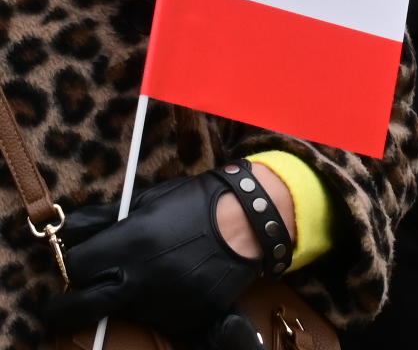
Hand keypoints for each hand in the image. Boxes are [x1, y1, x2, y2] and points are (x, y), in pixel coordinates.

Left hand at [37, 166, 286, 344]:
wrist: (254, 217)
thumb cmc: (197, 201)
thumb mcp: (148, 199)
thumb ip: (104, 218)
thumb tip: (67, 231)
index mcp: (130, 244)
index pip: (75, 268)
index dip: (73, 266)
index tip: (77, 266)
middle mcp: (142, 278)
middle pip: (82, 307)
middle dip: (64, 309)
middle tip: (60, 309)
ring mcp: (166, 302)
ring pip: (125, 313)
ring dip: (125, 301)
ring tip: (148, 278)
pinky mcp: (190, 318)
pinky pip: (161, 321)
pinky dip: (159, 310)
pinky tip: (171, 288)